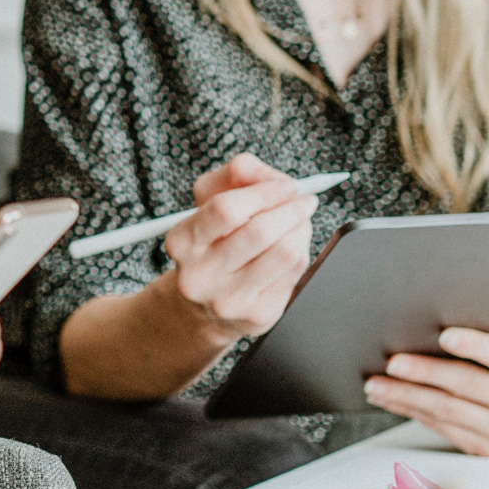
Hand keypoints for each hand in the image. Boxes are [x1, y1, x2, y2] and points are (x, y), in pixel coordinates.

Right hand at [158, 153, 316, 342]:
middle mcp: (200, 274)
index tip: (288, 186)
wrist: (203, 306)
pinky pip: (295, 273)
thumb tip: (273, 177)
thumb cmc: (212, 242)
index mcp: (183, 242)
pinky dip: (301, 252)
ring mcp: (229, 299)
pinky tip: (292, 247)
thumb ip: (236, 173)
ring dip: (302, 230)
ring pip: (285, 253)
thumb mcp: (209, 201)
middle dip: (292, 210)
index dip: (265, 192)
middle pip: (260, 232)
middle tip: (305, 201)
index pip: (226, 210)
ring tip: (300, 222)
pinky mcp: (258, 315)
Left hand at [363, 314, 488, 456]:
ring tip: (376, 383)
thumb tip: (483, 288)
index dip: (475, 345)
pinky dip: (410, 411)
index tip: (443, 335)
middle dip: (426, 373)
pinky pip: (443, 428)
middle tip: (392, 362)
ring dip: (407, 397)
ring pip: (449, 412)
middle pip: (470, 386)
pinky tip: (388, 398)